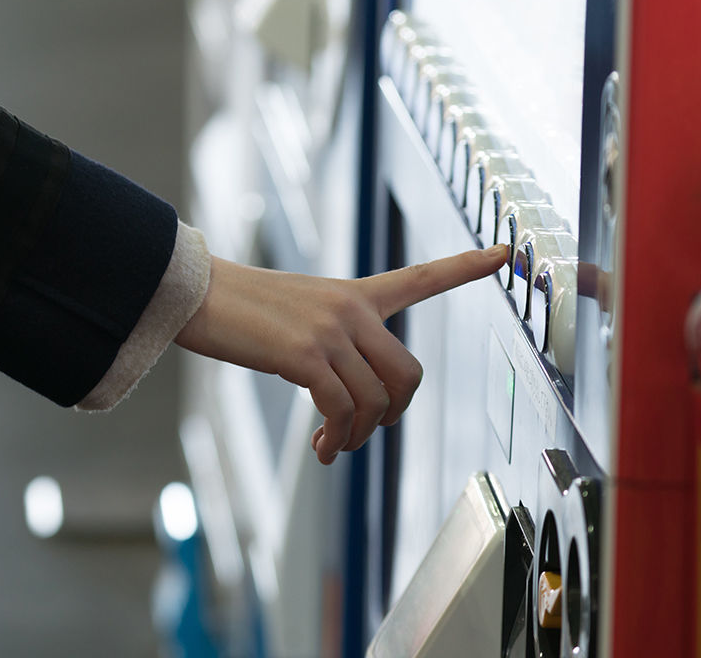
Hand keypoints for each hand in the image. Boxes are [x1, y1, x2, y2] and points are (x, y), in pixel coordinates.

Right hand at [174, 244, 507, 463]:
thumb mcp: (298, 313)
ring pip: (375, 401)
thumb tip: (346, 403)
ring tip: (331, 447)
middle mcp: (350, 309)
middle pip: (407, 374)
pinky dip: (336, 439)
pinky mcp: (304, 354)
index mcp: (354, 294)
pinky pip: (340, 411)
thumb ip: (333, 343)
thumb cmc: (240, 309)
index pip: (420, 278)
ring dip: (357, 437)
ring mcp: (329, 330)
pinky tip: (320, 448)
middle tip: (364, 431)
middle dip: (393, 414)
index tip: (505, 252)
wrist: (195, 294)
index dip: (466, 266)